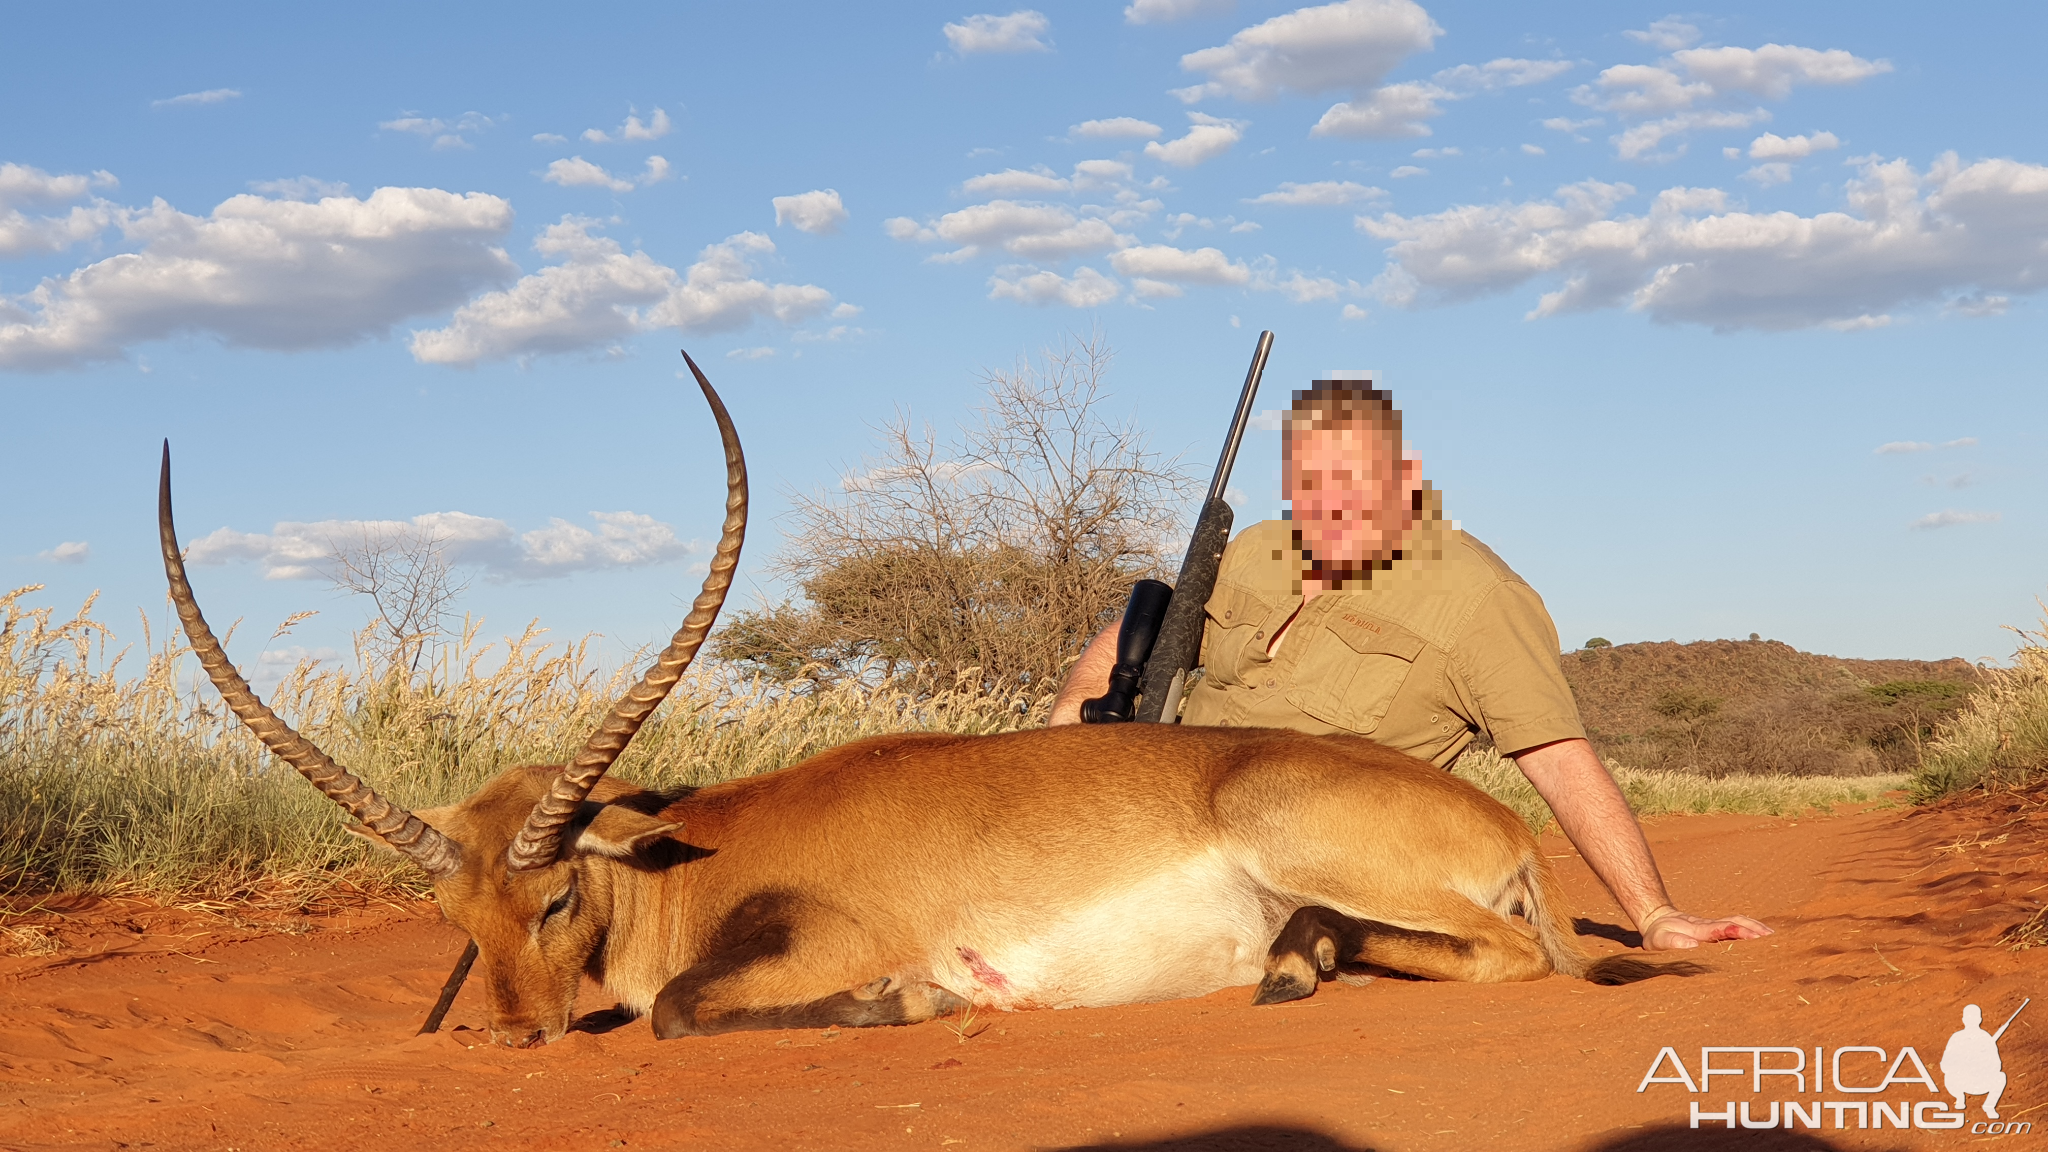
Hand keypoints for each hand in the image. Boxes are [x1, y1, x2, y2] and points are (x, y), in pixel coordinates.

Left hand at [1638, 904, 1771, 949]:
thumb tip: (1693, 944)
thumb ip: (1674, 941)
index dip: (1736, 931)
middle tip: (1770, 936)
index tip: (1753, 935)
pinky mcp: (1712, 927)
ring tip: (1771, 934)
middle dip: (1751, 928)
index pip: (1720, 929)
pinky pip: (1733, 924)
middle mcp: (1707, 925)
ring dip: (1752, 925)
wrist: (1655, 919)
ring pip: (1735, 920)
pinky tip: (1759, 932)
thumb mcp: (1660, 940)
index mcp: (1697, 930)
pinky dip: (1747, 926)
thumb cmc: (1657, 934)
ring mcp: (1711, 925)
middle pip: (1733, 922)